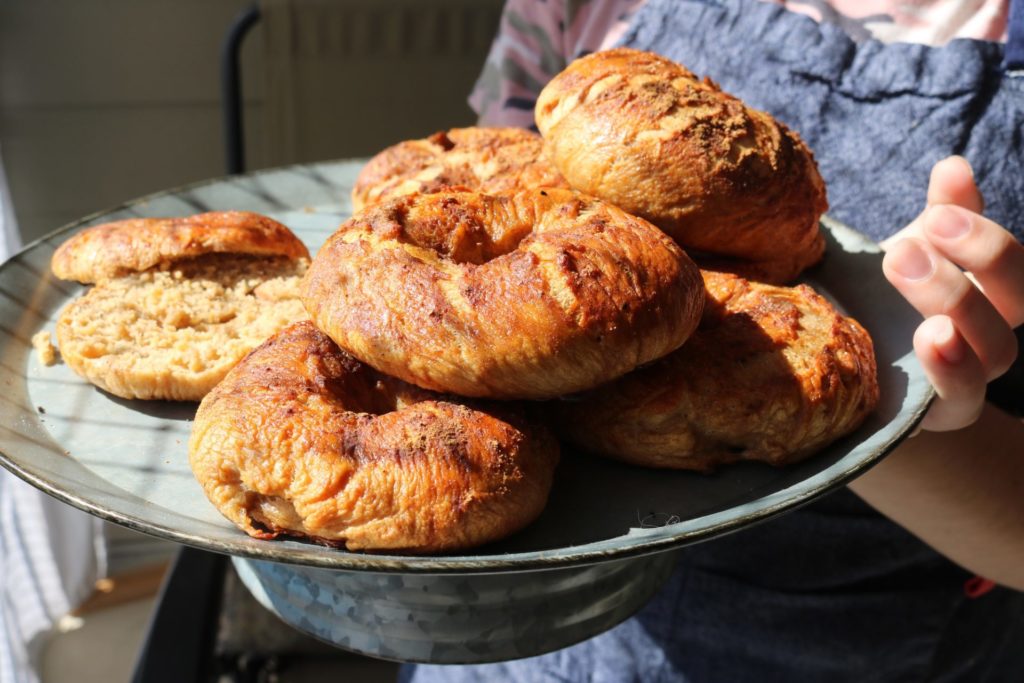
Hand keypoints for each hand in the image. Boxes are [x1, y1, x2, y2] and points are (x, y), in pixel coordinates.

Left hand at [881, 156, 1023, 431]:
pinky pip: (961, 401)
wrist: (844, 368)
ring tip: (907, 276)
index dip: (986, 240)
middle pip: (1011, 309)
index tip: (937, 212)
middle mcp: (989, 340)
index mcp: (992, 297)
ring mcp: (968, 381)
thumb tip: (953, 166)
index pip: (1014, 271)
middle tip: (904, 248)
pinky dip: (952, 370)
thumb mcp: (913, 252)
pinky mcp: (935, 416)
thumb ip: (942, 215)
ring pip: (993, 354)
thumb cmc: (886, 301)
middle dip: (968, 267)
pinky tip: (929, 338)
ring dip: (957, 308)